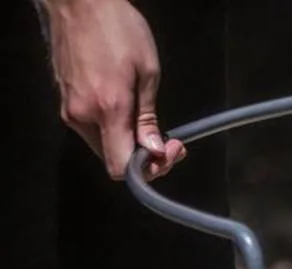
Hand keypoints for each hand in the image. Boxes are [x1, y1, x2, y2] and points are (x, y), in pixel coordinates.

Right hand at [42, 0, 184, 179]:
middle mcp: (82, 115)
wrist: (78, 1)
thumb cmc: (117, 29)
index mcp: (106, 110)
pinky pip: (92, 126)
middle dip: (143, 156)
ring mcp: (69, 107)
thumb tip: (154, 150)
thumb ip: (148, 117)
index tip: (167, 151)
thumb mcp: (147, 71)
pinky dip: (112, 127)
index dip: (149, 169)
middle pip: (112, 157)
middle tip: (168, 141)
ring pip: (102, 143)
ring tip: (149, 123)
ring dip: (128, 142)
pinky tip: (129, 111)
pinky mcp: (65, 98)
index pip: (120, 167)